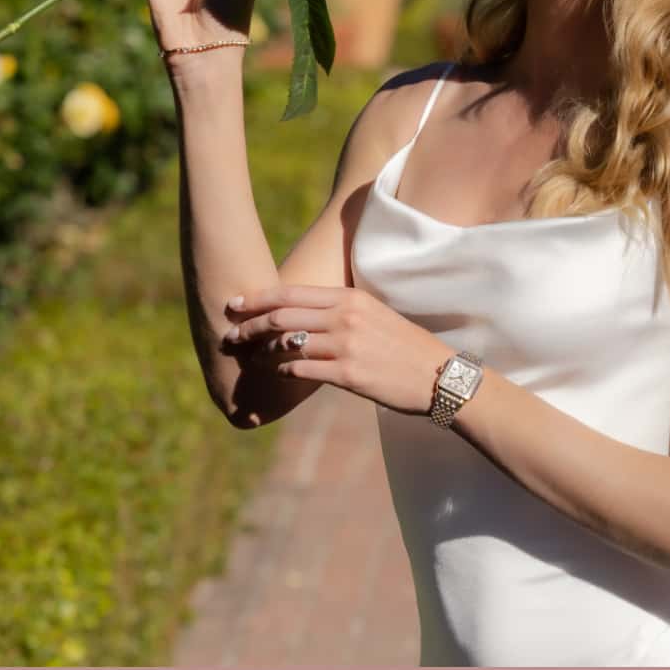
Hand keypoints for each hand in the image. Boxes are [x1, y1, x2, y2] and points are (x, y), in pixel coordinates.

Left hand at [223, 282, 453, 416]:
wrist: (439, 376)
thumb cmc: (404, 348)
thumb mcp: (374, 316)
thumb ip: (339, 311)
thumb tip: (302, 316)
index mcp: (349, 298)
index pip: (291, 292)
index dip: (256, 298)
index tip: (234, 304)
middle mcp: (345, 316)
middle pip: (281, 316)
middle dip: (248, 326)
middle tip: (230, 336)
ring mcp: (346, 345)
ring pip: (286, 343)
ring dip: (261, 352)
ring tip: (249, 358)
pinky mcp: (348, 374)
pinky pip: (301, 370)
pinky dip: (283, 371)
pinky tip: (278, 374)